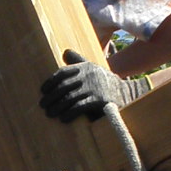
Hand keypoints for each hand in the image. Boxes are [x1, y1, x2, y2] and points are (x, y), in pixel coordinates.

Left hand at [38, 50, 153, 122]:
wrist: (127, 94)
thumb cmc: (104, 83)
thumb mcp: (93, 70)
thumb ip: (78, 62)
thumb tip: (65, 52)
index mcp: (86, 67)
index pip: (63, 73)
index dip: (50, 82)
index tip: (42, 91)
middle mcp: (89, 75)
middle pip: (63, 86)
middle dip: (51, 97)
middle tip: (42, 105)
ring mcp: (94, 88)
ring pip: (69, 98)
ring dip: (57, 107)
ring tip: (50, 113)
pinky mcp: (99, 100)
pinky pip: (79, 107)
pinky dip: (69, 113)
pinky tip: (63, 118)